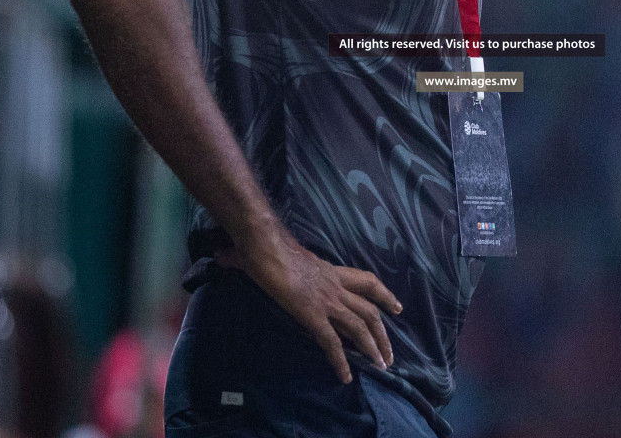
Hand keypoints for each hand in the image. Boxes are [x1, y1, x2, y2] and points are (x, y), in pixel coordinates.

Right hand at [215, 227, 401, 382]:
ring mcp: (325, 300)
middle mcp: (333, 286)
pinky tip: (345, 376)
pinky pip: (332, 343)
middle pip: (370, 310)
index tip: (397, 308)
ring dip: (373, 348)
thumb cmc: (264, 244)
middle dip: (383, 334)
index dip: (384, 295)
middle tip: (390, 353)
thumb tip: (223, 255)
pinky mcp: (312, 314)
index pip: (366, 281)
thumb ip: (249, 257)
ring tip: (381, 366)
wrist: (263, 244)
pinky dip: (340, 361)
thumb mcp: (269, 251)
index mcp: (329, 271)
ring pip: (360, 327)